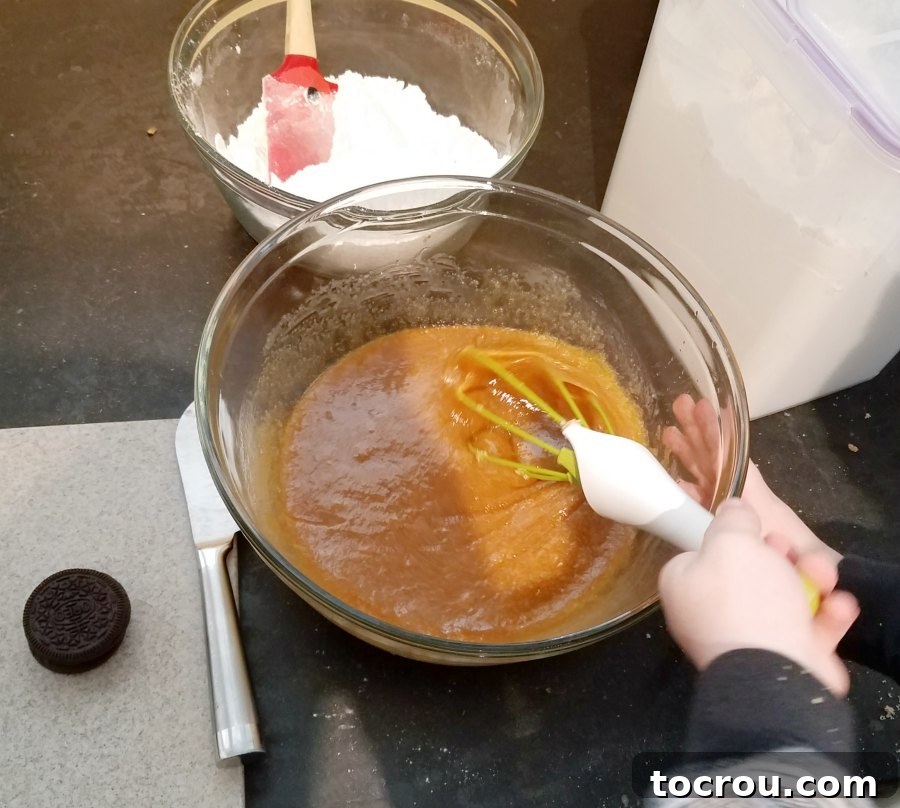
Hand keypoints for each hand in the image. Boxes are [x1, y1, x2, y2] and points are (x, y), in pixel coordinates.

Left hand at [659, 499, 858, 695]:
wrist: (774, 673)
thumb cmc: (744, 600)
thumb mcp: (731, 541)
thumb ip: (732, 520)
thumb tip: (731, 508)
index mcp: (684, 586)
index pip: (701, 554)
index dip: (731, 539)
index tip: (752, 529)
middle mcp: (709, 615)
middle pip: (748, 574)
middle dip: (779, 556)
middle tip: (789, 550)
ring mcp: (747, 640)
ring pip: (782, 598)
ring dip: (810, 581)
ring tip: (823, 575)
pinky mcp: (783, 659)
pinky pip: (806, 629)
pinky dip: (825, 616)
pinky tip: (836, 605)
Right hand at [663, 393, 841, 564]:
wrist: (800, 568)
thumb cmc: (782, 539)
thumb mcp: (757, 513)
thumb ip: (731, 500)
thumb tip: (706, 488)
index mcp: (744, 480)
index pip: (724, 446)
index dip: (711, 425)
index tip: (699, 404)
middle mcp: (734, 487)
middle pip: (711, 452)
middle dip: (695, 429)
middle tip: (679, 404)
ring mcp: (727, 504)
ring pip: (704, 470)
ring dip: (687, 451)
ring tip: (668, 431)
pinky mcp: (720, 523)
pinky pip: (700, 497)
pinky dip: (686, 485)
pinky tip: (674, 477)